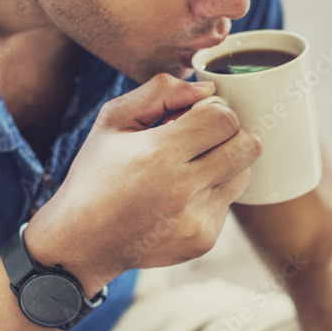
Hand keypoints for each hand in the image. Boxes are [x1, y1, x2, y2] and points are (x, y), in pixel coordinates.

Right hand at [24, 73, 260, 291]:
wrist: (84, 242)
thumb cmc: (96, 175)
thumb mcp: (113, 121)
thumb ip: (161, 93)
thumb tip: (209, 88)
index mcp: (160, 154)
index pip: (224, 119)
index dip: (215, 110)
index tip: (196, 117)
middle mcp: (184, 190)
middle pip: (248, 147)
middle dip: (232, 134)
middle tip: (205, 138)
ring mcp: (197, 220)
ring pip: (244, 176)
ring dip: (226, 165)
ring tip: (190, 168)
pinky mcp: (204, 241)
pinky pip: (228, 205)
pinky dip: (212, 195)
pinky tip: (180, 199)